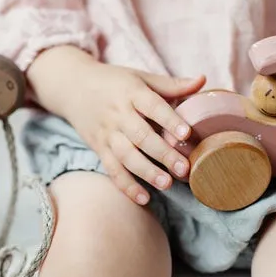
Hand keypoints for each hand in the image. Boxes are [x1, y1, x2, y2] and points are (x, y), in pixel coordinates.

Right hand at [31, 48, 204, 204]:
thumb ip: (171, 84)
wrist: (72, 86)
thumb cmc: (115, 82)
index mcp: (132, 92)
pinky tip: (143, 199)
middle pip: (141, 136)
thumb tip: (203, 81)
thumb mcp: (140, 77)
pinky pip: (112, 169)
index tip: (187, 134)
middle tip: (184, 169)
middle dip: (163, 154)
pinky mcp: (99, 148)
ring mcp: (107, 133)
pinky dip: (126, 186)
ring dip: (146, 172)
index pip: (153, 106)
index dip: (170, 120)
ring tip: (167, 184)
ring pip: (126, 156)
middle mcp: (118, 114)